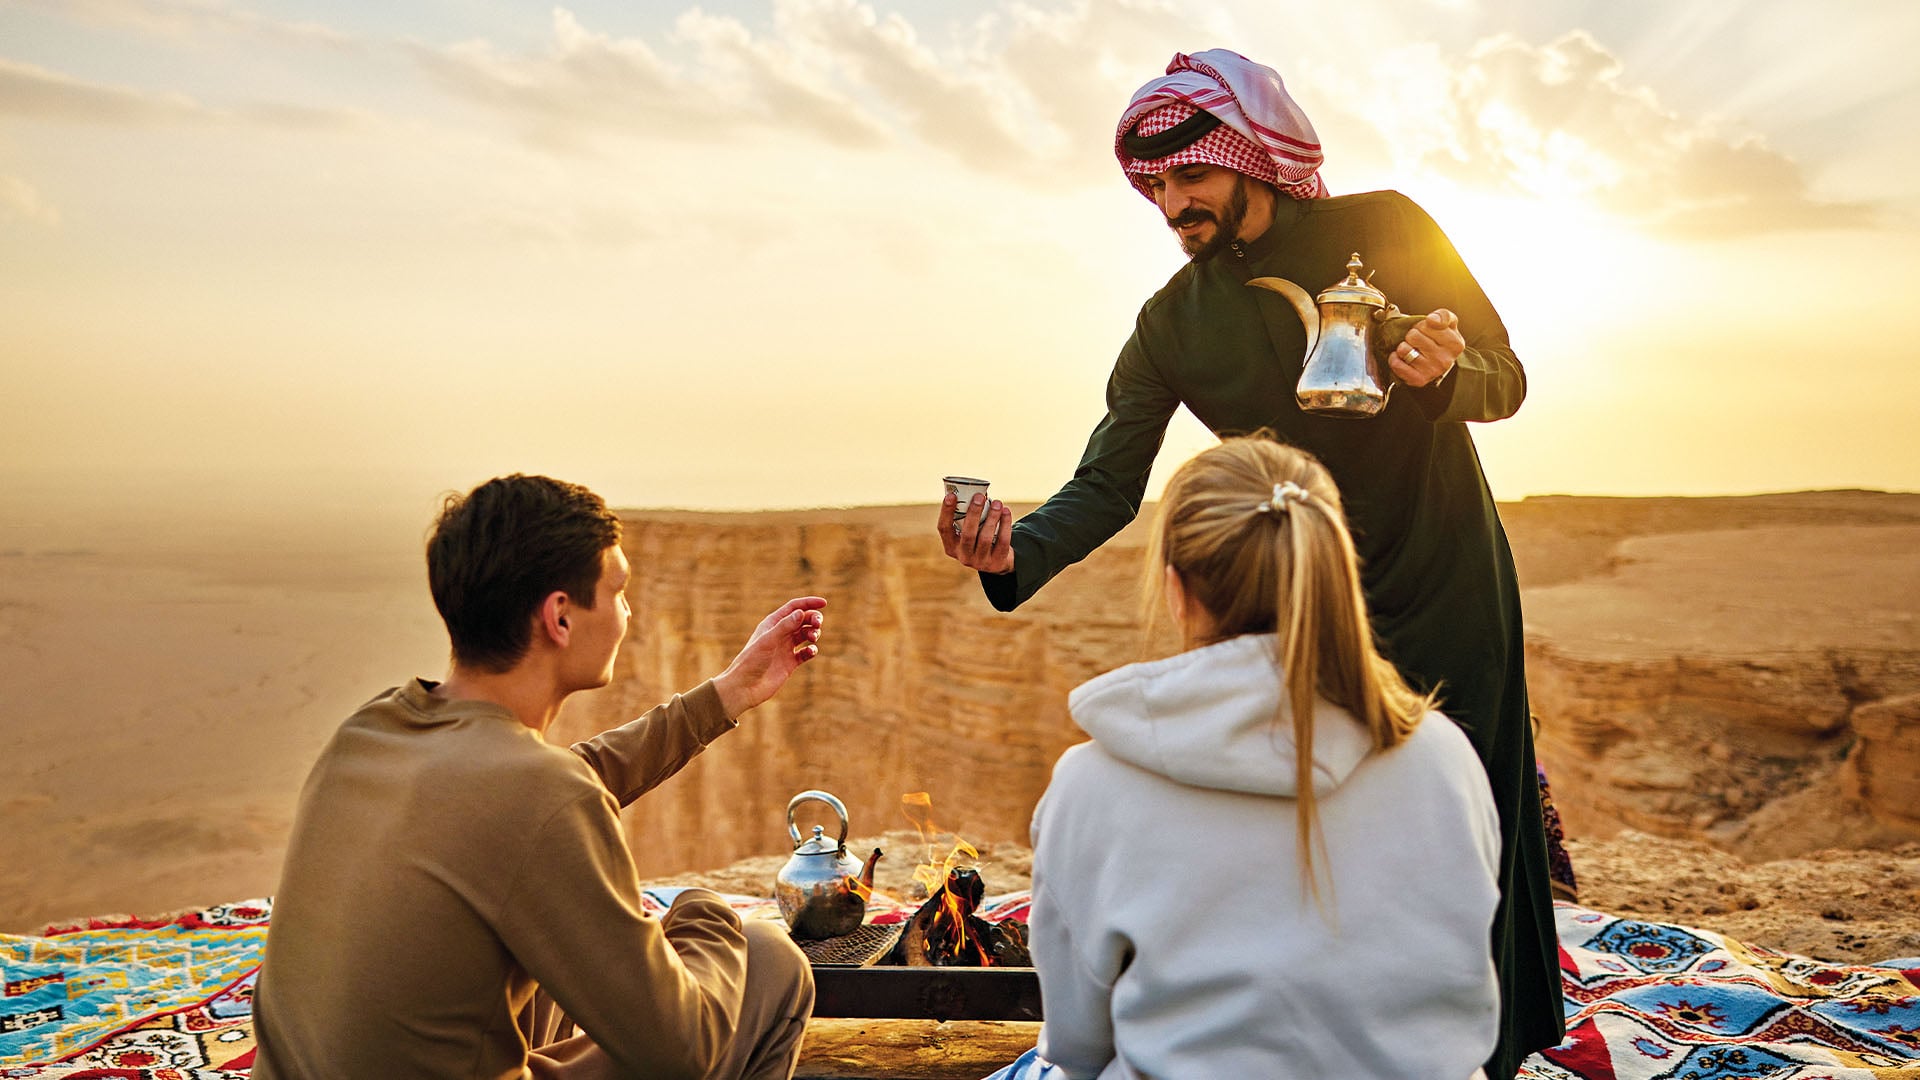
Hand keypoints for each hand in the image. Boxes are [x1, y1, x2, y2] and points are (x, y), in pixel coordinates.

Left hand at [712, 597, 825, 717]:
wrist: (745, 687)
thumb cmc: (751, 661)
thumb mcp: (768, 641)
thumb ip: (785, 626)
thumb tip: (802, 612)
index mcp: (772, 624)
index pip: (794, 608)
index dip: (809, 603)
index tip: (824, 603)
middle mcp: (780, 634)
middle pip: (802, 620)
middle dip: (813, 619)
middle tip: (817, 624)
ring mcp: (785, 648)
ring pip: (805, 635)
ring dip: (813, 633)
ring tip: (813, 638)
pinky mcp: (790, 663)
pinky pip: (805, 653)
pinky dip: (812, 650)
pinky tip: (811, 651)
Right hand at [937, 492, 1012, 573]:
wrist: (997, 562)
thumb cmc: (979, 538)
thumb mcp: (969, 532)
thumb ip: (967, 517)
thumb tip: (974, 490)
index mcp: (951, 547)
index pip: (944, 529)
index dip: (946, 512)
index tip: (952, 495)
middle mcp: (963, 557)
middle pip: (967, 534)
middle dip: (973, 514)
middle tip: (979, 496)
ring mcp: (980, 562)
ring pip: (985, 538)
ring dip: (992, 518)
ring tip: (997, 502)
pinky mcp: (997, 563)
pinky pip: (1002, 542)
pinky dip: (1005, 525)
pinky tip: (1006, 512)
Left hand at [1387, 308, 1462, 387]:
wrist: (1438, 364)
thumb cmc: (1440, 340)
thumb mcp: (1448, 324)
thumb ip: (1443, 315)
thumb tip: (1432, 320)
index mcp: (1455, 344)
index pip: (1428, 323)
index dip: (1423, 324)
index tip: (1427, 330)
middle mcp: (1445, 359)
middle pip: (1413, 335)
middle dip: (1412, 335)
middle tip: (1418, 341)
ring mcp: (1432, 371)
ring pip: (1403, 349)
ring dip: (1403, 347)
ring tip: (1412, 349)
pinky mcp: (1418, 380)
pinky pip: (1397, 364)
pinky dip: (1394, 359)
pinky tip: (1402, 358)